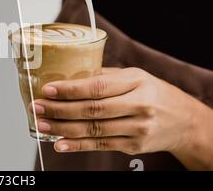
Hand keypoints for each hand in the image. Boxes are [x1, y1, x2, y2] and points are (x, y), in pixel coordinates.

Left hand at [31, 68, 212, 169]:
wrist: (184, 121)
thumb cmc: (154, 93)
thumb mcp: (134, 77)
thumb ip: (105, 78)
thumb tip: (69, 77)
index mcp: (135, 82)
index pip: (97, 87)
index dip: (69, 89)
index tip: (48, 90)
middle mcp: (137, 105)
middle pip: (92, 109)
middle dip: (60, 109)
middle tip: (37, 107)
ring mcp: (136, 128)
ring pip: (93, 130)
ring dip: (63, 129)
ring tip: (42, 124)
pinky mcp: (133, 146)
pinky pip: (100, 145)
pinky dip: (78, 146)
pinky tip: (60, 144)